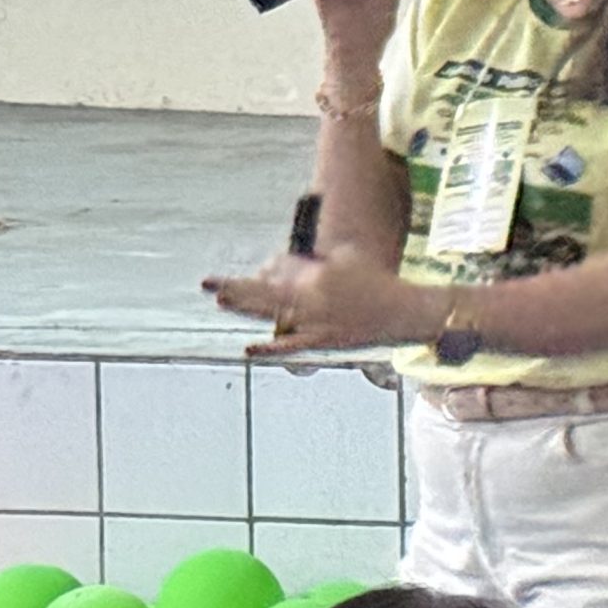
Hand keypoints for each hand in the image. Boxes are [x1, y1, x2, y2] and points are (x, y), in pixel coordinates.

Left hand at [201, 245, 430, 358]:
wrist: (400, 311)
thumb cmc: (374, 280)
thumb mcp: (344, 258)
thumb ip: (312, 260)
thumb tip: (281, 264)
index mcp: (317, 274)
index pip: (279, 269)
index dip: (267, 270)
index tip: (261, 270)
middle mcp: (312, 296)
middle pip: (265, 291)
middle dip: (236, 286)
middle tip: (207, 284)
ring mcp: (315, 321)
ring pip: (272, 313)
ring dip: (245, 307)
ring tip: (220, 300)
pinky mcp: (322, 341)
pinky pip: (291, 345)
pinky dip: (269, 347)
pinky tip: (248, 349)